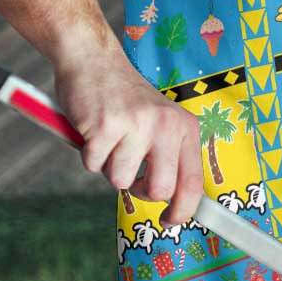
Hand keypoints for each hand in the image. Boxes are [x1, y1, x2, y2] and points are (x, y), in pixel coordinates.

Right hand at [54, 49, 203, 225]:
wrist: (93, 59)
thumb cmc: (125, 99)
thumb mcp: (160, 122)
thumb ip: (169, 156)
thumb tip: (176, 203)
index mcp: (185, 127)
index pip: (193, 182)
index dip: (183, 210)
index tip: (170, 221)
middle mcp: (166, 125)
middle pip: (160, 190)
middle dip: (140, 191)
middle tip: (130, 174)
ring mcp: (136, 125)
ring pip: (120, 181)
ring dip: (109, 167)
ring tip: (110, 140)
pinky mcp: (105, 126)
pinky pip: (93, 165)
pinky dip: (88, 154)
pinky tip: (94, 130)